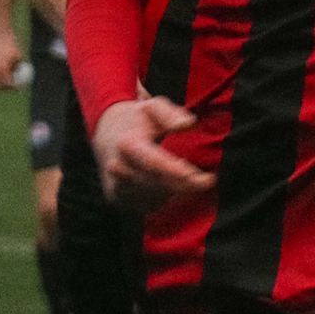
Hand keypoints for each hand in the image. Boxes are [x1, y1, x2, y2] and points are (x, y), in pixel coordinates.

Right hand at [0, 23, 22, 90]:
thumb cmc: (10, 43)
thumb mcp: (17, 55)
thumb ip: (17, 67)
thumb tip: (20, 74)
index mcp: (2, 68)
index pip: (7, 83)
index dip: (13, 87)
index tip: (18, 88)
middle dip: (4, 88)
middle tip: (11, 86)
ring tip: (6, 81)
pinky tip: (1, 74)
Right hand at [91, 97, 216, 207]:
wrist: (107, 134)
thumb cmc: (136, 120)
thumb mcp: (153, 107)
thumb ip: (171, 114)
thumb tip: (188, 124)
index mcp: (127, 144)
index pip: (155, 164)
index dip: (180, 173)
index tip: (207, 179)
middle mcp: (118, 168)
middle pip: (159, 184)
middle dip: (187, 185)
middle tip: (207, 180)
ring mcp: (116, 186)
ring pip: (156, 198)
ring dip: (177, 191)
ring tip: (186, 175)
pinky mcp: (117, 199)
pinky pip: (148, 206)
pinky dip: (165, 197)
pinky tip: (171, 184)